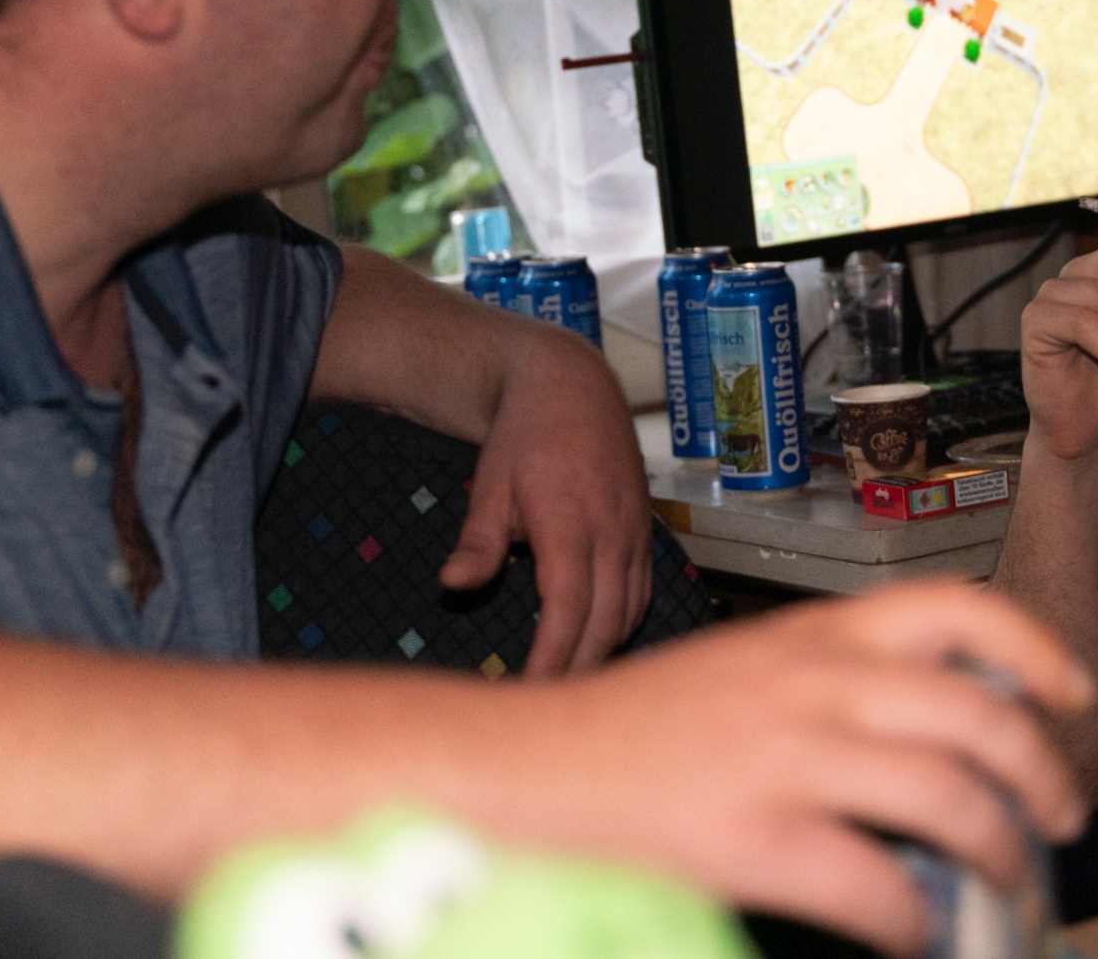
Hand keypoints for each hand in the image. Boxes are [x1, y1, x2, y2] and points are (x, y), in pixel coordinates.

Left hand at [439, 328, 651, 674]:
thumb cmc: (524, 436)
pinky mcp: (645, 530)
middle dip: (578, 671)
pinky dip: (622, 623)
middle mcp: (612, 532)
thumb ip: (478, 540)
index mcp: (570, 523)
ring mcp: (635, 531)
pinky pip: (641, 591)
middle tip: (544, 710)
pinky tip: (597, 642)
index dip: (553, 659)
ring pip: (629, 611)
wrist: (574, 386)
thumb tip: (453, 585)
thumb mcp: (490, 483)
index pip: (568, 610)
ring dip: (602, 651)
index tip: (529, 695)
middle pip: (605, 623)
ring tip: (568, 685)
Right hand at [522, 581, 1091, 955]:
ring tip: (1007, 879)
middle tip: (1058, 818)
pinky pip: (874, 884)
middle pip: (976, 714)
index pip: (955, 609)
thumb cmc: (633, 730)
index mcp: (812, 634)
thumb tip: (933, 742)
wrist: (521, 768)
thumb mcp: (748, 673)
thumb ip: (835, 689)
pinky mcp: (752, 838)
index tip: (1074, 692)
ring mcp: (784, 758)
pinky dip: (912, 920)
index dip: (1034, 649)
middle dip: (1040, 774)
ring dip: (998, 849)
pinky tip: (914, 935)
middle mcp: (811, 682)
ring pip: (947, 797)